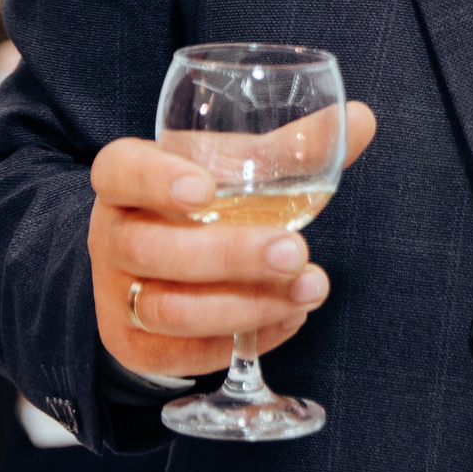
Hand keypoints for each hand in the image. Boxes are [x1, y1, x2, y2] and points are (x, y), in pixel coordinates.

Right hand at [88, 107, 376, 377]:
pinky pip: (183, 352)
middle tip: (294, 251)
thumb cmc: (201, 206)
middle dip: (230, 255)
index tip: (205, 191)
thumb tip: (362, 119)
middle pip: (151, 249)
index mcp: (126, 179)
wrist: (156, 271)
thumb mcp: (235, 169)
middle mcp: (110, 236)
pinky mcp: (135, 345)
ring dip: (246, 305)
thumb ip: (291, 148)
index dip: (156, 180)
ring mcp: (117, 296)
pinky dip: (243, 338)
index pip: (120, 171)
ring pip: (168, 309)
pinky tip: (289, 318)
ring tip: (309, 289)